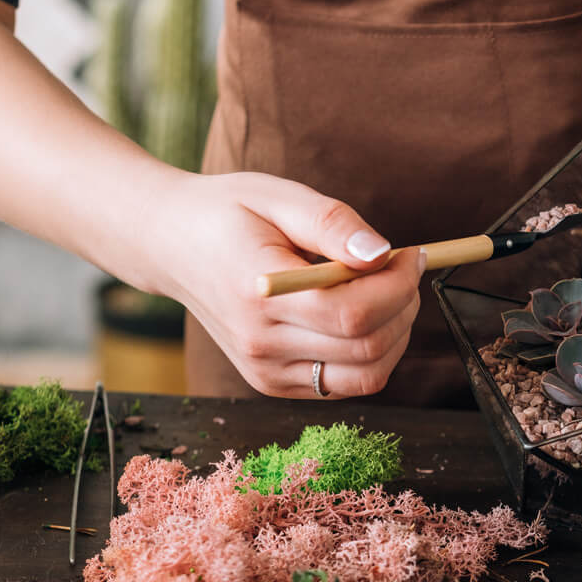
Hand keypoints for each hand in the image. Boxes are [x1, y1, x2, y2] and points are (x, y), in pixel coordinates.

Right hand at [147, 172, 422, 398]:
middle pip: (366, 347)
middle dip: (404, 306)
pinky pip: (345, 384)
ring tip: (387, 291)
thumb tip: (383, 254)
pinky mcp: (272, 383)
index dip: (398, 285)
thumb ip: (333, 224)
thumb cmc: (228, 213)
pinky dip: (372, 354)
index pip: (352, 312)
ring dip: (396, 335)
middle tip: (404, 268)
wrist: (170, 245)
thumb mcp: (280, 197)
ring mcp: (265, 370)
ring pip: (365, 376)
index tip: (411, 254)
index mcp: (260, 294)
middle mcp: (260, 344)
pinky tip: (363, 315)